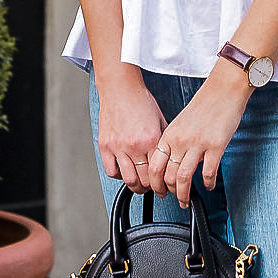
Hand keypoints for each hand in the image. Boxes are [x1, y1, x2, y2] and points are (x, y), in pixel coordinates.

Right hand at [96, 69, 167, 190]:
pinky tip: (124, 171)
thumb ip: (165, 142)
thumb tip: (172, 159)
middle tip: (153, 188)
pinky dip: (119, 176)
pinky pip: (111, 171)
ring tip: (140, 184)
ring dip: (136, 186)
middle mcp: (135, 145)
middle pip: (145, 180)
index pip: (160, 173)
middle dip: (151, 189)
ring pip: (128, 179)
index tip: (165, 187)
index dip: (164, 184)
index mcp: (152, 140)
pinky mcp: (105, 146)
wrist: (121, 89)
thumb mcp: (161, 121)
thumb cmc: (141, 102)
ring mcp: (118, 147)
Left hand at [148, 65, 249, 207]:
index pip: (154, 166)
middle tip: (174, 199)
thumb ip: (175, 142)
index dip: (155, 183)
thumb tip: (174, 162)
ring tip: (186, 200)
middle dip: (170, 193)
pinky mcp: (215, 146)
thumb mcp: (181, 122)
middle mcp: (180, 140)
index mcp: (169, 135)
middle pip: (167, 176)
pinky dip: (207, 184)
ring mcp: (197, 144)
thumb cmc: (205, 104)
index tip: (160, 191)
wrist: (223, 90)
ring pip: (183, 178)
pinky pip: (208, 173)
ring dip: (184, 195)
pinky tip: (209, 186)